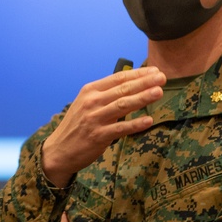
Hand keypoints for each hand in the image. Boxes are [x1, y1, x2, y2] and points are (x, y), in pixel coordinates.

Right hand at [41, 66, 164, 186]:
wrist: (59, 150)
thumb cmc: (77, 126)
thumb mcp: (85, 104)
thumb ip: (104, 95)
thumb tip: (130, 85)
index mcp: (89, 91)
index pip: (117, 78)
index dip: (138, 74)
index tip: (154, 70)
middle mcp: (91, 102)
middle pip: (122, 89)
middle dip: (144, 82)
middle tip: (162, 77)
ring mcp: (94, 119)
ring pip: (122, 105)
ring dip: (142, 98)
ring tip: (159, 92)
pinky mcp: (98, 136)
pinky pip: (120, 128)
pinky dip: (135, 124)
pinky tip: (149, 120)